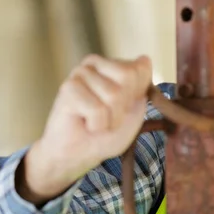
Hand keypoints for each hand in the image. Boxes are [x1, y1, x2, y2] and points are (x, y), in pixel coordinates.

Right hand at [17, 54, 152, 203]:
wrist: (79, 155)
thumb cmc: (107, 134)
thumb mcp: (136, 110)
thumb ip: (143, 85)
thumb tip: (145, 59)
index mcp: (115, 65)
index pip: (141, 68)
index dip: (137, 96)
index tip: (124, 108)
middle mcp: (97, 63)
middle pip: (128, 78)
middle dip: (123, 106)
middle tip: (109, 116)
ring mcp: (80, 73)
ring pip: (113, 94)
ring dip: (109, 119)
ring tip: (96, 121)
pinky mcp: (68, 87)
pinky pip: (97, 108)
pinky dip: (97, 124)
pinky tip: (85, 123)